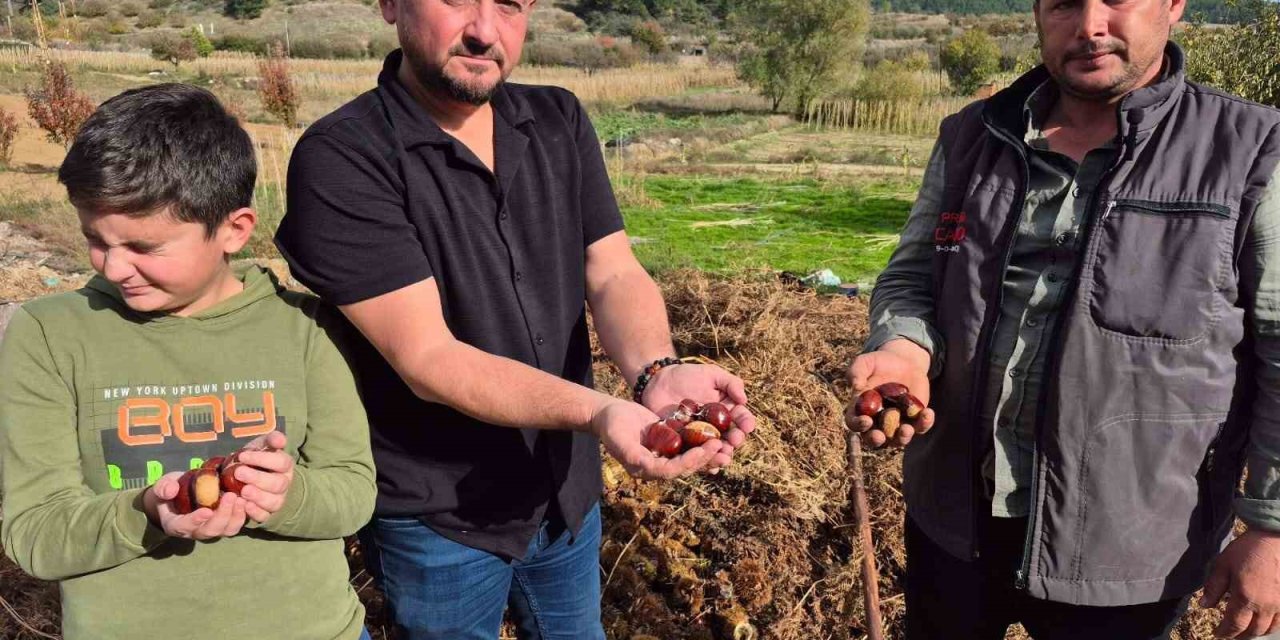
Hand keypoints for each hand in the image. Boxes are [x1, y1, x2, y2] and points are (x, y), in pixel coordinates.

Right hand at [143, 472, 248, 539]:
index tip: (206, 511)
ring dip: (236, 516)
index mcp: (176, 524)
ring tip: (242, 498)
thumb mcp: (162, 487)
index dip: (195, 521)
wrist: (179, 496)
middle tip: (231, 496)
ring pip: (226, 530)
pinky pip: (236, 524)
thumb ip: (163, 488)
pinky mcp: (224, 523)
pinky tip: (249, 500)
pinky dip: (244, 514)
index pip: (185, 526)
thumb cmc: (169, 492)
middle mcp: (195, 531)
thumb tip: (170, 490)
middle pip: (210, 531)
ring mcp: (212, 528)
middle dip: (222, 515)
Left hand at [227, 431, 294, 522]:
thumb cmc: (256, 460)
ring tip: (243, 491)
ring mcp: (276, 500)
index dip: (263, 460)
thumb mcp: (262, 446)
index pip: (281, 463)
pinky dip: (255, 512)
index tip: (242, 456)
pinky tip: (245, 505)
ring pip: (274, 502)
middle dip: (258, 478)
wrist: (249, 477)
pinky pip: (264, 516)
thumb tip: (281, 440)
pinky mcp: (267, 513)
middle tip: (239, 473)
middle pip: (278, 484)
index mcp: (285, 466)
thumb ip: (271, 440)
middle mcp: (284, 484)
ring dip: (258, 497)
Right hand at [592, 397, 719, 479]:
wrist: (609, 413)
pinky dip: (701, 440)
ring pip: (689, 457)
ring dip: (707, 452)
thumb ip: (631, 454)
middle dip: (704, 458)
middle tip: (721, 446)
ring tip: (724, 443)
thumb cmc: (611, 425)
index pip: (671, 470)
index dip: (689, 462)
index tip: (704, 450)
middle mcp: (657, 465)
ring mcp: (664, 454)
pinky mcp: (669, 442)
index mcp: (645, 469)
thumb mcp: (619, 439)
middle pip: (685, 466)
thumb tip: (646, 466)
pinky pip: (687, 444)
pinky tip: (716, 433)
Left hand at [641, 363, 756, 471]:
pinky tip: (709, 468)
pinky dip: (703, 462)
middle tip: (735, 441)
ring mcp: (701, 437)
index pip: (741, 418)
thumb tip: (744, 399)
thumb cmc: (686, 375)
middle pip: (731, 437)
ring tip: (724, 457)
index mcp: (727, 410)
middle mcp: (717, 426)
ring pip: (715, 449)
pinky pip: (696, 455)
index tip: (747, 426)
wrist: (658, 382)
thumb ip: (730, 383)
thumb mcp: (711, 374)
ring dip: (722, 455)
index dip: (746, 423)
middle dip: (735, 440)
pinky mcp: (686, 444)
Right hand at [843, 339, 934, 448]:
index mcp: (860, 410)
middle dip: (876, 439)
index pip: (854, 423)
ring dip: (902, 437)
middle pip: (874, 438)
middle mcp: (877, 421)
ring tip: (907, 429)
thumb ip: (856, 371)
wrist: (903, 362)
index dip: (857, 425)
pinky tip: (928, 412)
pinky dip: (924, 423)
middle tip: (880, 435)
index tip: (866, 420)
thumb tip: (855, 386)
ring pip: (898, 439)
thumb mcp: (865, 362)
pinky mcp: (915, 419)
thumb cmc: (879, 362)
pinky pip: (920, 427)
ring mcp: (897, 423)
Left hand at [1202, 528, 1279, 638]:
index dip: (1225, 632)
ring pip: (1269, 628)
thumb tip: (1204, 606)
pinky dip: (1272, 626)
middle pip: (1253, 630)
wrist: (1273, 539)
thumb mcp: (1223, 565)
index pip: (1235, 625)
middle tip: (1230, 634)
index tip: (1217, 634)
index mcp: (1246, 598)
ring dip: (1256, 632)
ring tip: (1246, 631)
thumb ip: (1213, 588)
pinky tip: (1265, 622)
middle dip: (1240, 635)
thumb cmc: (1246, 550)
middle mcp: (1265, 606)